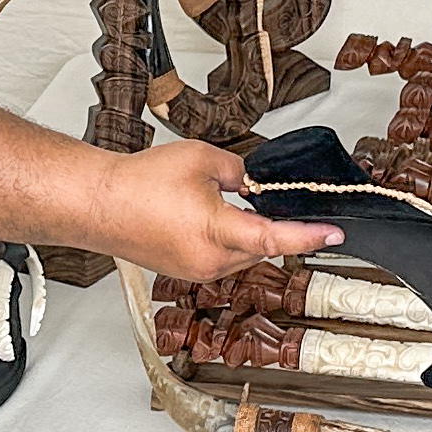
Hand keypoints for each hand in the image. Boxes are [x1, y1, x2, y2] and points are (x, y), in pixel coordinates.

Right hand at [95, 141, 340, 280]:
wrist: (96, 203)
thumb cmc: (139, 182)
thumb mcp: (202, 159)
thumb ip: (239, 171)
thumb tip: (254, 183)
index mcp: (217, 232)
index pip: (275, 238)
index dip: (309, 236)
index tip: (335, 235)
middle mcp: (209, 260)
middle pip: (261, 248)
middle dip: (272, 226)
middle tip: (273, 200)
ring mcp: (195, 271)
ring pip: (241, 256)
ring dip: (247, 234)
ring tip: (226, 203)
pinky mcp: (183, 271)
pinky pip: (220, 260)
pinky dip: (226, 241)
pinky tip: (211, 218)